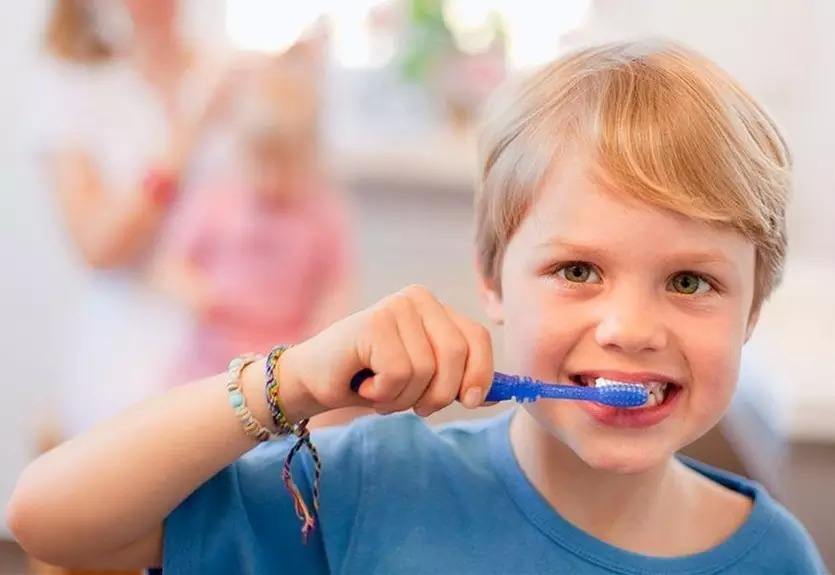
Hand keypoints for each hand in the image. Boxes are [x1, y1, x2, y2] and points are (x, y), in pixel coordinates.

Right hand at [278, 285, 493, 421]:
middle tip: (414, 406)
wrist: (317, 380)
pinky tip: (365, 384)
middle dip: (439, 395)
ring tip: (380, 390)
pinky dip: (384, 393)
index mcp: (436, 308)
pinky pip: (401, 373)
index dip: (480, 374)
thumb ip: (461, 381)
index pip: (477, 338)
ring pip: (427, 370)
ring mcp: (395, 307)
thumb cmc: (372, 380)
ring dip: (404, 398)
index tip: (469, 401)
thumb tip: (503, 394)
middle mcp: (418, 299)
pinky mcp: (373, 323)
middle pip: (457, 354)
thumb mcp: (425, 380)